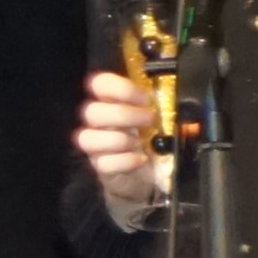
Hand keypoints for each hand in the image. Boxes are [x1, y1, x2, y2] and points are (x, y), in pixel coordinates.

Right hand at [78, 70, 169, 223]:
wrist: (148, 174)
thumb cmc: (151, 140)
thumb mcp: (156, 118)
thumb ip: (157, 105)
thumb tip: (170, 99)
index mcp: (109, 102)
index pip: (99, 84)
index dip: (121, 89)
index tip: (146, 99)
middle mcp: (95, 122)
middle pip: (92, 111)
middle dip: (124, 115)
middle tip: (150, 120)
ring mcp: (94, 145)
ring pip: (88, 138)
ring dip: (122, 140)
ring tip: (142, 143)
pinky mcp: (100, 167)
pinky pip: (104, 163)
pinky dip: (126, 161)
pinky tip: (141, 159)